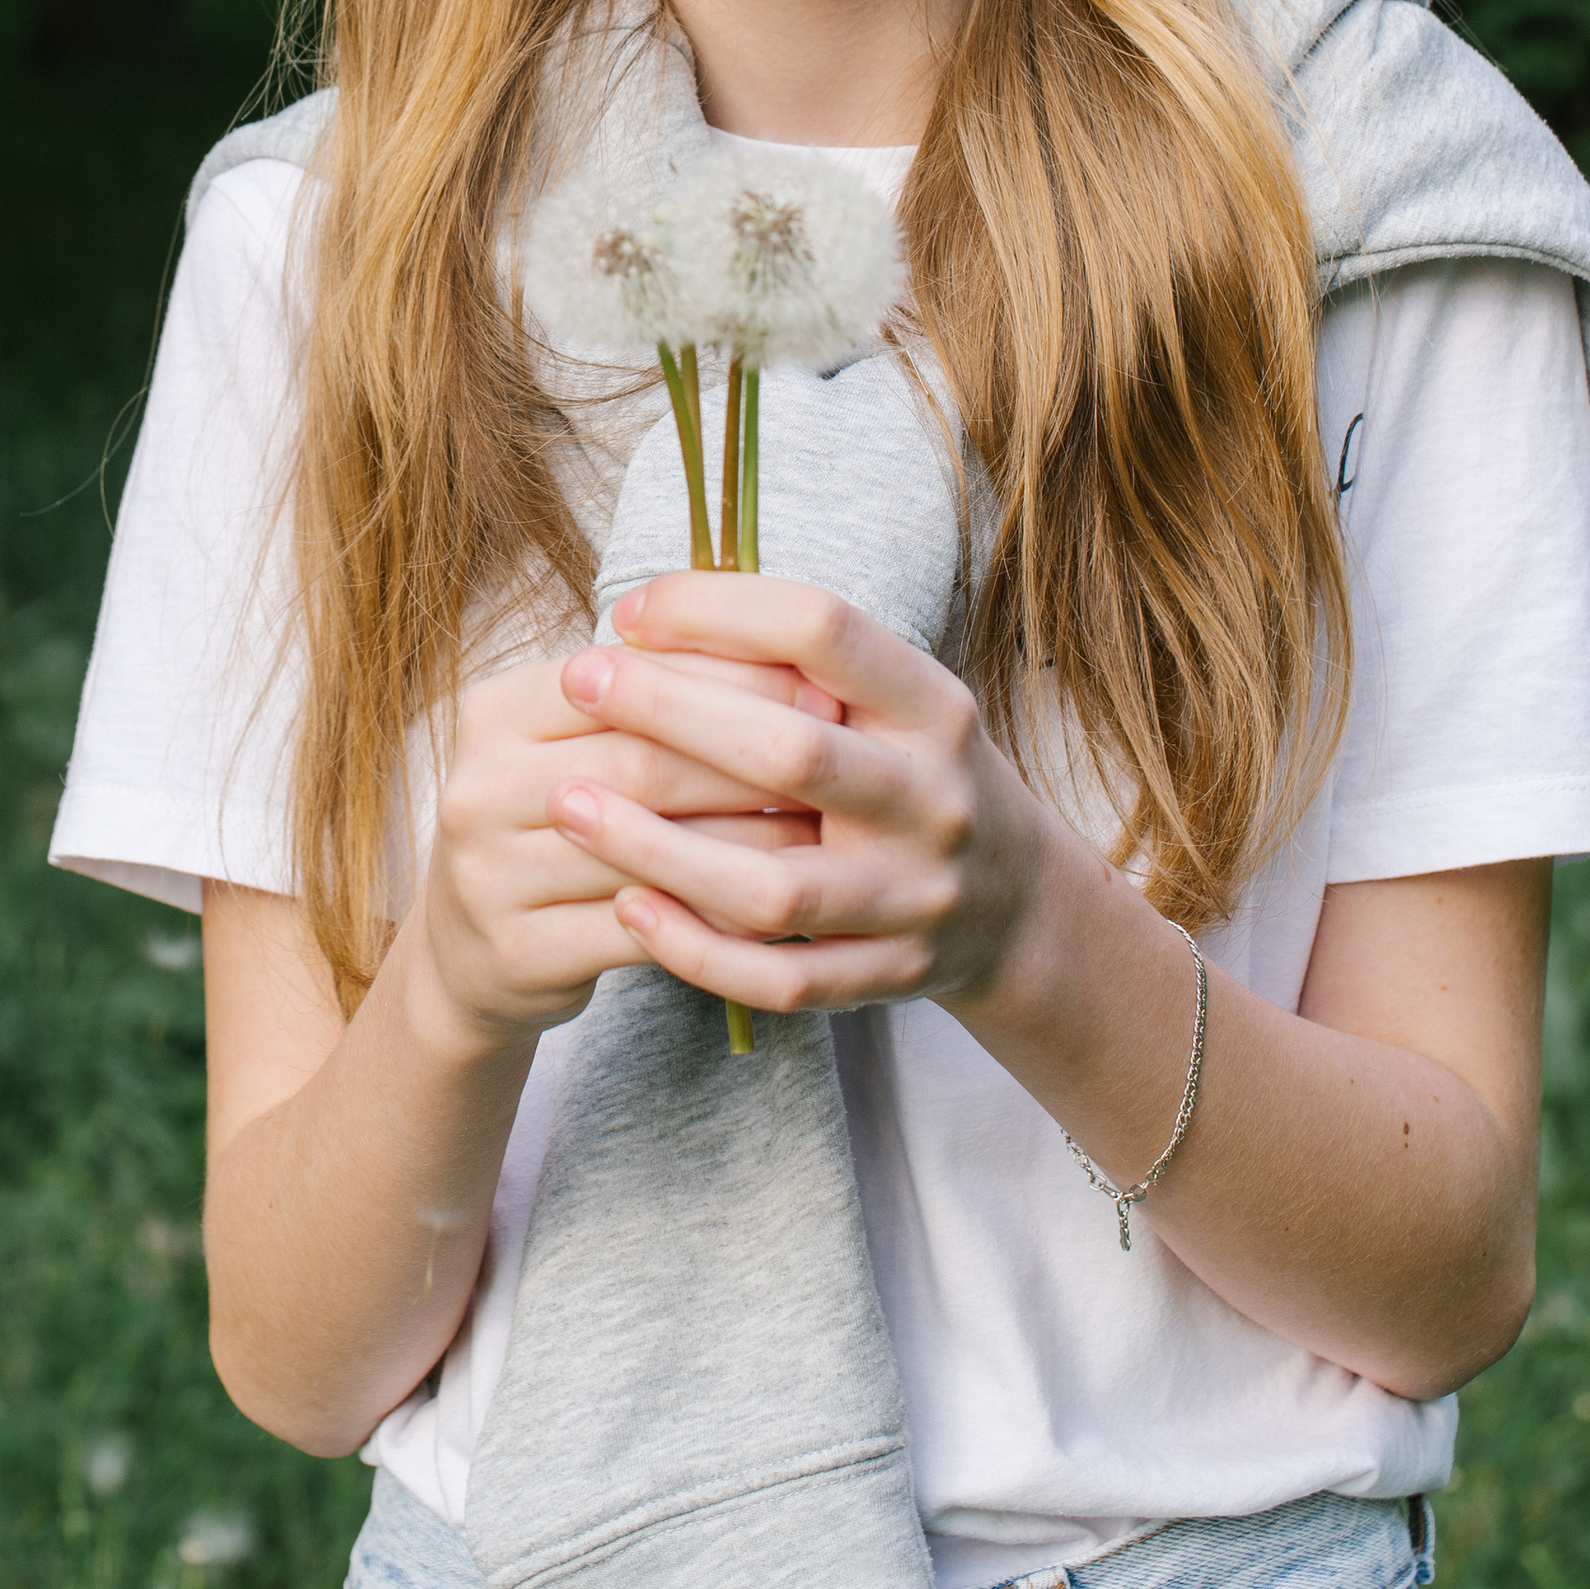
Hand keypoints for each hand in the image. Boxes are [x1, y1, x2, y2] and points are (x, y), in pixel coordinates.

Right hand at [409, 638, 840, 1054]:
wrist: (469, 949)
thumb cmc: (557, 819)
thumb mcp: (580, 742)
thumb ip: (656, 698)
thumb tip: (796, 665)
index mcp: (494, 711)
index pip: (626, 677)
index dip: (727, 679)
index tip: (816, 682)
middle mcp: (477, 788)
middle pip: (642, 764)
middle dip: (751, 760)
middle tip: (837, 761)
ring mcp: (488, 877)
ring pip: (649, 853)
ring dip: (747, 843)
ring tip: (822, 831)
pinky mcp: (518, 954)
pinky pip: (643, 934)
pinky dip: (717, 920)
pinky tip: (776, 908)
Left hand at [545, 572, 1047, 1021]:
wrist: (1021, 904)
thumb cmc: (915, 773)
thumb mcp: (895, 700)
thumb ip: (797, 662)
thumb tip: (650, 615)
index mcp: (931, 707)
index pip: (823, 630)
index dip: (718, 609)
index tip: (631, 609)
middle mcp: (932, 798)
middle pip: (792, 752)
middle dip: (670, 711)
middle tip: (577, 680)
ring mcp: (914, 898)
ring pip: (774, 886)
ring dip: (658, 847)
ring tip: (568, 806)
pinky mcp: (889, 976)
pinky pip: (782, 979)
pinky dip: (697, 949)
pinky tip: (628, 909)